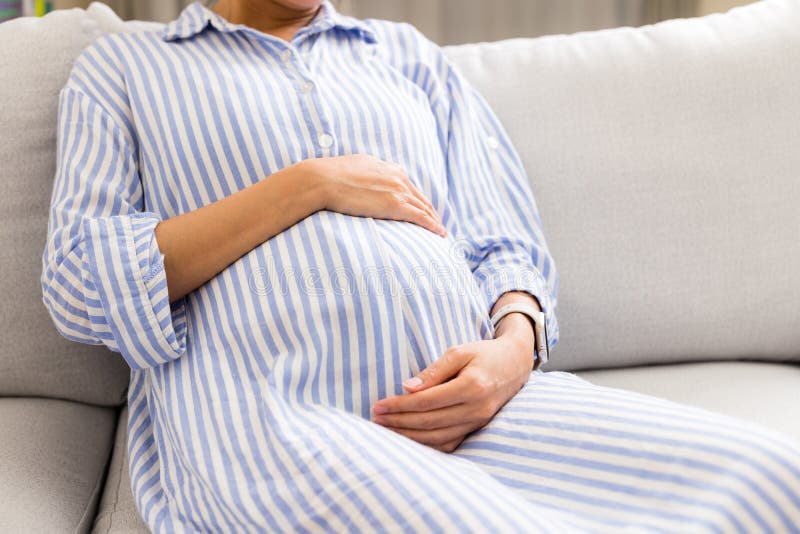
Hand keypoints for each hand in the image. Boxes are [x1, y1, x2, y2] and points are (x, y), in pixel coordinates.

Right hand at [300, 154, 445, 236]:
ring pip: (424, 207)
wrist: (321, 180)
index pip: (408, 186)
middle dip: (430, 211)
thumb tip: (364, 179)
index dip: (416, 199)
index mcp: (387, 167)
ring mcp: (397, 190)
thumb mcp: (353, 167)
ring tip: (440, 231)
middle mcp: (396, 176)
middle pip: (420, 197)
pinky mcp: (394, 205)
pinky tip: (439, 233)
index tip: (421, 208)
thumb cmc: (329, 176)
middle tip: (436, 223)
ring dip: (434, 220)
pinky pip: (420, 217)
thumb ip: (365, 173)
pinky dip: (433, 225)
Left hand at [371, 324, 533, 452]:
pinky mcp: (478, 428)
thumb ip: (434, 371)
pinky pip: (450, 444)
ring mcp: (479, 422)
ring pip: (438, 437)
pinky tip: (409, 441)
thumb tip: (407, 388)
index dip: (400, 406)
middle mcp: (477, 409)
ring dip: (409, 437)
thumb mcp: (459, 352)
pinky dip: (428, 445)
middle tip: (376, 419)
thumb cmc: (484, 354)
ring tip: (387, 431)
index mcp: (471, 386)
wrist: (516, 364)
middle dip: (399, 423)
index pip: (427, 402)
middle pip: (429, 422)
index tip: (379, 405)